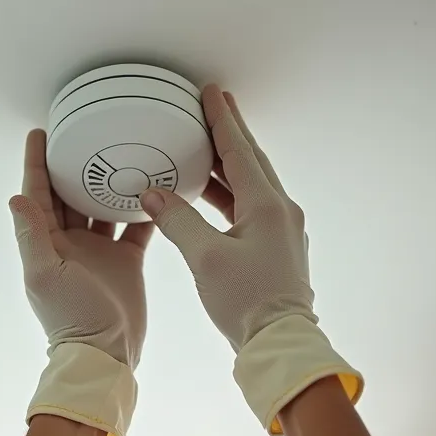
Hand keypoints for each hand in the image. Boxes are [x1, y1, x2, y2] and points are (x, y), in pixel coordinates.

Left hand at [10, 129, 154, 366]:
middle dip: (73, 166)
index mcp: (46, 243)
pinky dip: (141, 208)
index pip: (37, 195)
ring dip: (108, 183)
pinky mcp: (125, 261)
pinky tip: (152, 186)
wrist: (106, 352)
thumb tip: (16, 198)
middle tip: (83, 134)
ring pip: (101, 207)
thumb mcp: (45, 275)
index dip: (36, 164)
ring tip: (120, 152)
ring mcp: (99, 251)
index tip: (39, 134)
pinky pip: (134, 227)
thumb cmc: (71, 319)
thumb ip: (32, 237)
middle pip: (69, 195)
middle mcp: (70, 243)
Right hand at [138, 85, 314, 351]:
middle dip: (229, 132)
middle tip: (214, 106)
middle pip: (251, 160)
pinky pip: (251, 206)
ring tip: (204, 147)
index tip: (212, 93)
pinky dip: (229, 193)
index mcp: (267, 206)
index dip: (222, 119)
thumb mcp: (205, 258)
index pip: (240, 150)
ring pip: (251, 184)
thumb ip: (177, 220)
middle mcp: (280, 211)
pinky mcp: (275, 248)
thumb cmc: (248, 303)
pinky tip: (211, 195)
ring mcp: (281, 229)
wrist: (278, 343)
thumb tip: (153, 194)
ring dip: (227, 164)